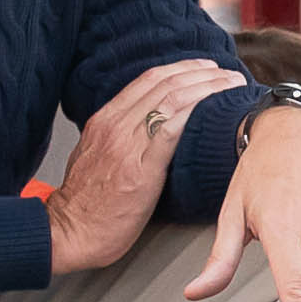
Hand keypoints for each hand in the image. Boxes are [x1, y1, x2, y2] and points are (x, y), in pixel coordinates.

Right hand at [43, 59, 238, 277]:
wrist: (68, 232)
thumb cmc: (84, 205)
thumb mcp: (94, 157)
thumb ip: (117, 138)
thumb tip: (143, 131)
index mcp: (105, 120)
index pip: (148, 80)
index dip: (181, 69)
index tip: (204, 69)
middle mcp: (115, 125)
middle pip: (165, 83)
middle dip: (202, 74)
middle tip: (227, 74)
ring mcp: (127, 144)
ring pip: (174, 99)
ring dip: (209, 88)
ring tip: (232, 86)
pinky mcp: (141, 168)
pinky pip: (173, 128)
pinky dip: (199, 111)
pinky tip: (217, 109)